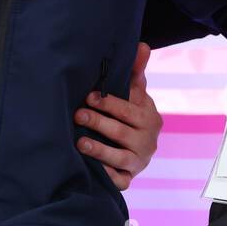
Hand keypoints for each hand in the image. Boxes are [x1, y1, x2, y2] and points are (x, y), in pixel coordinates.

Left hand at [73, 42, 162, 190]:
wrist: (137, 148)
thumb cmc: (131, 113)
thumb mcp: (135, 93)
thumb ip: (135, 71)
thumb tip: (141, 44)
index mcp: (149, 117)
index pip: (130, 109)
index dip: (110, 103)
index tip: (89, 96)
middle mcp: (147, 141)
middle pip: (122, 132)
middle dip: (99, 123)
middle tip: (78, 115)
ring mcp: (139, 161)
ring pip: (120, 158)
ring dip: (100, 150)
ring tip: (80, 143)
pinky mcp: (129, 178)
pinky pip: (120, 181)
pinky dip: (108, 177)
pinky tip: (92, 171)